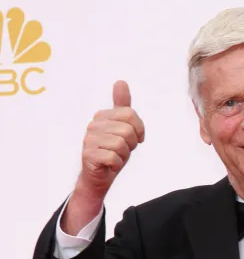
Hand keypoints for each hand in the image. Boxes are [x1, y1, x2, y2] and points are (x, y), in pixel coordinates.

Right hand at [78, 80, 144, 199]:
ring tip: (115, 157)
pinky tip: (110, 165)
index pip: (130, 114)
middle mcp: (93, 125)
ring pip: (121, 144)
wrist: (99, 177)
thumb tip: (121, 82)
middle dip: (131, 144)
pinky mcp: (89, 155)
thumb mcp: (122, 128)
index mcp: (102, 116)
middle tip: (122, 150)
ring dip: (123, 155)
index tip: (133, 139)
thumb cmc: (112, 152)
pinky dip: (117, 164)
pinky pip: (113, 157)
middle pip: (127, 130)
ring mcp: (89, 139)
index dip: (138, 130)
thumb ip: (123, 106)